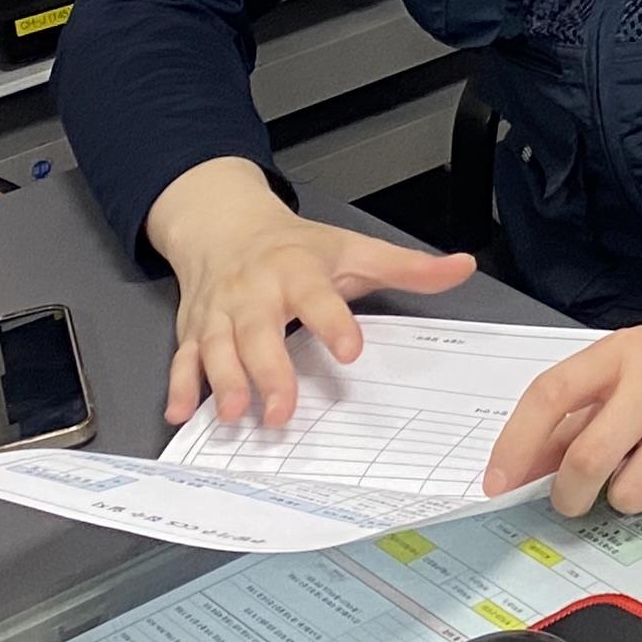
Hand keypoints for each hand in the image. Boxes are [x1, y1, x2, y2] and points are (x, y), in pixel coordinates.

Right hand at [149, 157, 474, 429]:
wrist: (224, 225)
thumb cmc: (294, 247)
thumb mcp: (355, 249)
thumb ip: (409, 267)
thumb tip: (462, 267)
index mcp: (297, 271)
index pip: (318, 296)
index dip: (334, 322)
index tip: (350, 349)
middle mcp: (255, 292)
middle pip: (259, 332)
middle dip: (269, 371)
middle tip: (283, 411)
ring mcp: (220, 313)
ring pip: (216, 347)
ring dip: (223, 382)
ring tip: (234, 415)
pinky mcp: (194, 330)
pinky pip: (182, 358)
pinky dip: (179, 385)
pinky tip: (181, 412)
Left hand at [481, 259, 641, 517]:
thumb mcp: (634, 365)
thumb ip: (581, 411)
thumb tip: (525, 465)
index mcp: (625, 350)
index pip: (552, 393)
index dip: (516, 443)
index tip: (498, 481)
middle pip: (589, 457)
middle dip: (570, 495)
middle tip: (572, 501)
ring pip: (633, 490)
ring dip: (629, 496)